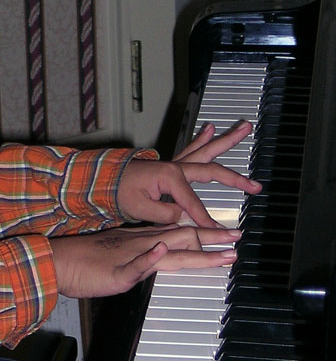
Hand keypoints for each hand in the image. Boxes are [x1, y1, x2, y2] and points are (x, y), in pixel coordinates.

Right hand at [50, 224, 238, 298]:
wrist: (56, 262)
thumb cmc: (82, 263)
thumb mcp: (117, 257)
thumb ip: (140, 256)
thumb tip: (158, 255)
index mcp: (141, 241)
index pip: (180, 233)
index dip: (206, 234)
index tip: (227, 236)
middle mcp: (141, 244)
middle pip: (184, 237)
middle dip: (214, 238)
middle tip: (237, 238)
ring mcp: (130, 256)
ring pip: (169, 249)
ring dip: (199, 250)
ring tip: (223, 251)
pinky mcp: (117, 272)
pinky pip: (136, 263)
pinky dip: (150, 257)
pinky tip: (162, 252)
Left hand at [118, 125, 260, 226]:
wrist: (104, 181)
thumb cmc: (119, 192)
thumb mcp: (140, 208)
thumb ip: (165, 213)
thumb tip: (184, 216)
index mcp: (169, 177)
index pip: (193, 204)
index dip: (204, 219)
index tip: (215, 232)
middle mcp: (175, 166)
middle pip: (212, 170)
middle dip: (235, 179)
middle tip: (255, 186)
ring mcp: (174, 163)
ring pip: (206, 151)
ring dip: (226, 140)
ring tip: (244, 127)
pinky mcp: (172, 165)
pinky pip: (191, 150)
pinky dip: (202, 139)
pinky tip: (210, 128)